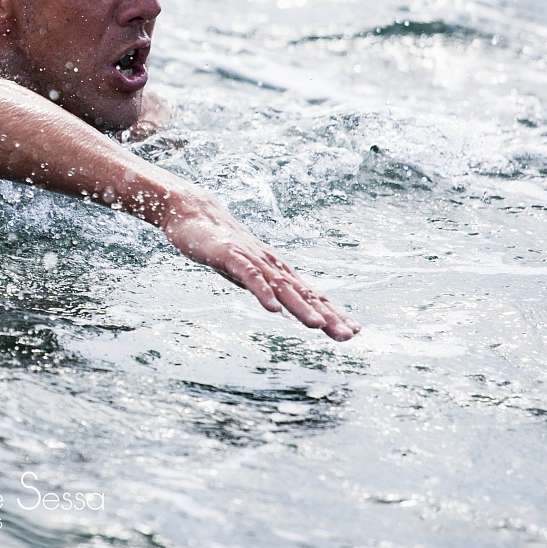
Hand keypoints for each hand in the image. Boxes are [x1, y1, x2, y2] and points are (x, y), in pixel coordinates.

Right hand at [162, 203, 360, 340]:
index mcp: (276, 270)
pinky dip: (262, 292)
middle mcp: (271, 265)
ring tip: (318, 326)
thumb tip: (278, 305)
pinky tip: (272, 309)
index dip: (331, 312)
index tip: (353, 330)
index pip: (310, 294)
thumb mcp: (245, 270)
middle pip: (303, 293)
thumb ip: (263, 286)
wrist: (193, 212)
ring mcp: (253, 260)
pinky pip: (250, 277)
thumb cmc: (219, 244)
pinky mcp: (232, 256)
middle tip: (348, 335)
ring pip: (281, 287)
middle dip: (327, 315)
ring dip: (301, 307)